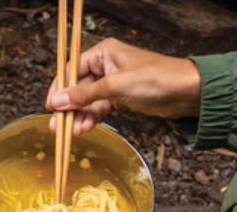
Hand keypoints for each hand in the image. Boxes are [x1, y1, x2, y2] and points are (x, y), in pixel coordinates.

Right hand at [45, 38, 201, 135]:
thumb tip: (56, 101)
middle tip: (56, 126)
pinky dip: (91, 118)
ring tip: (72, 132)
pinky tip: (84, 129)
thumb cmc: (154, 79)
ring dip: (79, 116)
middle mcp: (106, 66)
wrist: (187, 92)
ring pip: (87, 101)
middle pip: (77, 87)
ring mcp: (112, 83)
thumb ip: (83, 94)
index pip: (71, 69)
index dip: (59, 89)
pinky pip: (99, 108)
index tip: (49, 107)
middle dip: (67, 107)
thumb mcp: (114, 86)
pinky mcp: (120, 98)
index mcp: (103, 53)